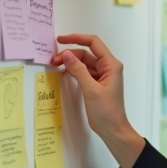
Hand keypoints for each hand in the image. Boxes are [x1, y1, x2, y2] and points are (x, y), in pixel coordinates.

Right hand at [55, 33, 143, 167]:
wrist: (112, 129)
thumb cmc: (107, 111)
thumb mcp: (91, 89)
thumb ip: (79, 71)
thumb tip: (67, 55)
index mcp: (111, 65)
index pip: (93, 43)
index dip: (77, 38)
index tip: (61, 39)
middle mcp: (107, 67)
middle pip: (86, 53)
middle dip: (70, 54)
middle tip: (53, 60)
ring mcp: (102, 75)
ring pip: (84, 62)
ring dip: (70, 62)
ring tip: (55, 65)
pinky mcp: (96, 83)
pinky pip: (83, 72)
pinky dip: (73, 71)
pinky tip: (63, 72)